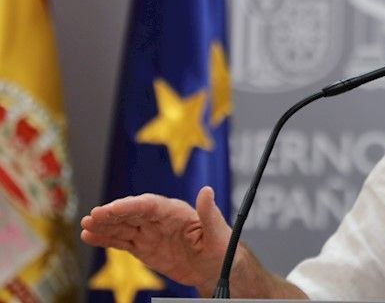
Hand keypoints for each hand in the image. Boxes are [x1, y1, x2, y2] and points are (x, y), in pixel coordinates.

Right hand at [81, 186, 229, 294]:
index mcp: (176, 211)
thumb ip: (209, 214)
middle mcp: (159, 219)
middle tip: (91, 217)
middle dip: (112, 214)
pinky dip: (106, 239)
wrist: (217, 270)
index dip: (129, 206)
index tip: (111, 209)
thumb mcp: (218, 234)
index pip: (148, 205)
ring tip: (85, 226)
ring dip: (104, 225)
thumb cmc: (222, 249)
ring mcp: (150, 233)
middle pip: (132, 213)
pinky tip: (89, 236)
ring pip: (123, 226)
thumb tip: (207, 190)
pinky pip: (122, 241)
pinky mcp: (144, 247)